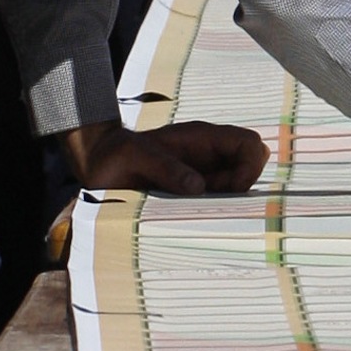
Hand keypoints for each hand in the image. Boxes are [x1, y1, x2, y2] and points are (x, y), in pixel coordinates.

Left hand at [60, 119, 267, 193]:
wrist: (98, 163)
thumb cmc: (114, 154)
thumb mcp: (134, 157)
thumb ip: (165, 168)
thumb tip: (198, 186)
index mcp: (202, 137)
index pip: (248, 142)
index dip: (250, 165)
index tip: (232, 188)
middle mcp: (210, 152)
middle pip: (252, 161)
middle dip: (243, 183)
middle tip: (214, 198)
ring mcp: (206, 170)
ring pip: (240, 181)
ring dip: (230, 197)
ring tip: (198, 205)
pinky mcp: (198, 188)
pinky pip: (223, 196)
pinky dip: (218, 207)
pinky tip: (193, 212)